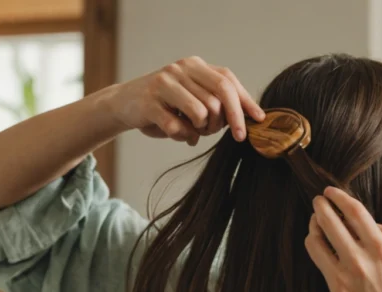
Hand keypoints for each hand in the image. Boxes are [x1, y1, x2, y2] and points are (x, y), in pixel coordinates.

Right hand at [105, 56, 264, 145]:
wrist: (123, 104)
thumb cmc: (165, 105)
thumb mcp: (193, 97)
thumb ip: (218, 102)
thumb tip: (253, 117)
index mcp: (195, 65)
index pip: (228, 81)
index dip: (245, 103)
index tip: (258, 122)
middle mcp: (181, 69)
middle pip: (219, 98)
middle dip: (227, 122)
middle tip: (222, 134)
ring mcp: (164, 84)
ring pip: (201, 113)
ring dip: (201, 130)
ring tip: (192, 130)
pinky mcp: (150, 102)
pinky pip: (179, 127)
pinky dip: (182, 136)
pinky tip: (175, 133)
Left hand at [306, 187, 381, 291]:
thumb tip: (375, 225)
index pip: (357, 213)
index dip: (340, 198)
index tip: (332, 192)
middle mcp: (365, 258)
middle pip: (333, 220)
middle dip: (321, 206)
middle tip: (317, 200)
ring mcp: (347, 273)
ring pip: (320, 237)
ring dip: (314, 224)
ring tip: (314, 220)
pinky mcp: (335, 287)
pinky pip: (318, 256)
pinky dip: (313, 243)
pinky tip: (314, 241)